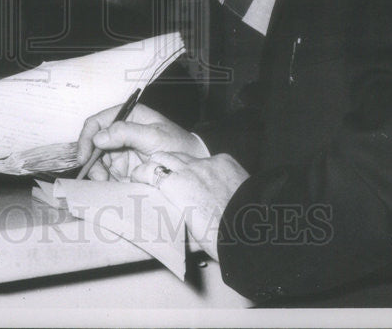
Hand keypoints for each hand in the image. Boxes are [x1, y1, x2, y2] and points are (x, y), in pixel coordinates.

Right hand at [76, 103, 207, 181]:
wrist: (192, 166)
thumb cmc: (178, 144)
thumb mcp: (154, 136)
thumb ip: (126, 133)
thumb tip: (98, 137)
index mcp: (127, 116)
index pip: (97, 123)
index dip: (86, 138)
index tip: (84, 157)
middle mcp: (120, 132)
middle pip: (94, 145)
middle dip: (93, 162)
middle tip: (99, 178)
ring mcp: (121, 151)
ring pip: (99, 163)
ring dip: (100, 174)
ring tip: (110, 183)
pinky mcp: (124, 168)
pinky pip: (109, 175)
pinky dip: (109, 182)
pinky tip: (118, 186)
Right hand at [132, 152, 249, 260]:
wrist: (253, 230)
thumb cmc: (220, 237)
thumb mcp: (188, 230)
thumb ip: (173, 212)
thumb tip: (168, 212)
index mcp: (175, 186)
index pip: (147, 171)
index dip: (140, 174)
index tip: (138, 178)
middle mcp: (189, 169)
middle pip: (163, 156)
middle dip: (156, 164)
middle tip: (155, 173)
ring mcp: (208, 163)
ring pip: (185, 155)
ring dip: (179, 163)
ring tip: (181, 173)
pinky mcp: (225, 161)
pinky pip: (208, 159)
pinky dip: (204, 166)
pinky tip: (209, 178)